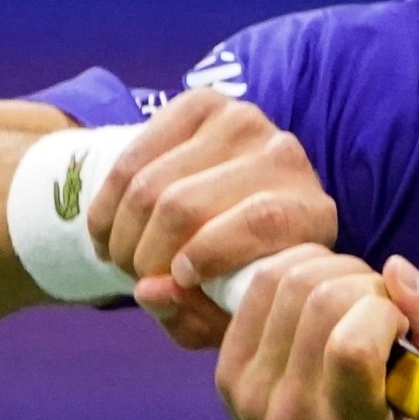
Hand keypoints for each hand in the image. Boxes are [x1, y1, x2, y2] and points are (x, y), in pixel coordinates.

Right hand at [86, 89, 336, 348]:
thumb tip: (149, 290)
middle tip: (137, 278)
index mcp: (311, 215)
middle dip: (145, 254)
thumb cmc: (231, 274)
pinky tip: (108, 231)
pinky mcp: (201, 104)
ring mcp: (242, 122)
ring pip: (151, 183)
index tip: (175, 280)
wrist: (224, 213)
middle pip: (187, 204)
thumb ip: (190, 315)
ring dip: (121, 234)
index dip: (208, 254)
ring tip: (121, 259)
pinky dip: (107, 203)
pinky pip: (132, 155)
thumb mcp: (219, 314)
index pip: (260, 220)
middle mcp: (285, 157)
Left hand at [215, 246, 418, 419]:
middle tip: (381, 309)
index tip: (401, 327)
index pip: (350, 348)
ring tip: (354, 300)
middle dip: (363, 284)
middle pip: (318, 300)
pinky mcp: (226, 374)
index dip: (384, 313)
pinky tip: (321, 297)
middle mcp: (289, 418)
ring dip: (330, 271)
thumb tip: (396, 269)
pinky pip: (256, 289)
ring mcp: (249, 395)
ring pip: (284, 282)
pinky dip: (295, 272)